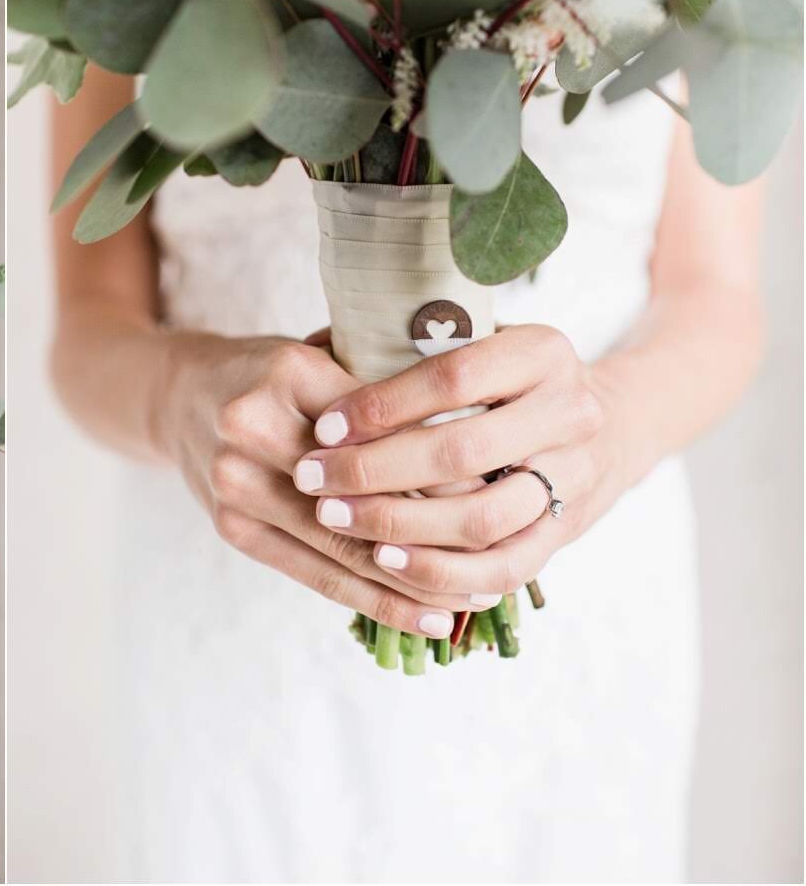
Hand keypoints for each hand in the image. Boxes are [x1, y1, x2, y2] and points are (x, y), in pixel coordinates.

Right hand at [157, 333, 483, 639]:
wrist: (180, 396)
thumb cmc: (274, 373)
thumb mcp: (326, 351)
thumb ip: (386, 382)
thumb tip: (483, 435)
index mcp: (288, 372)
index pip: (384, 431)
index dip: (449, 466)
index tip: (508, 488)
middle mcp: (252, 429)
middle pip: (365, 494)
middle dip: (442, 530)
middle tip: (508, 550)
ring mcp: (235, 485)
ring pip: (346, 547)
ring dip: (419, 581)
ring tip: (481, 599)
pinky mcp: (233, 529)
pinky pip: (317, 577)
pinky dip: (378, 602)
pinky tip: (430, 619)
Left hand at [296, 325, 610, 599]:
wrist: (606, 427)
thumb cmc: (505, 381)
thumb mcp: (474, 345)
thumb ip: (408, 348)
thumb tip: (313, 350)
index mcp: (540, 352)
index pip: (452, 379)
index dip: (381, 406)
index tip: (324, 427)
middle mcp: (569, 413)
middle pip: (461, 451)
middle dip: (374, 470)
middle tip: (311, 479)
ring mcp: (574, 476)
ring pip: (482, 517)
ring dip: (400, 525)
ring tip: (338, 520)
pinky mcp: (568, 531)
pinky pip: (506, 568)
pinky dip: (443, 572)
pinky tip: (386, 563)